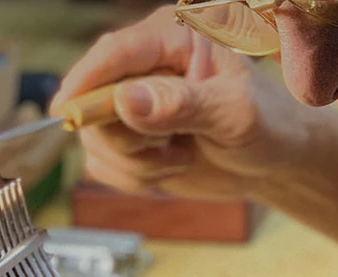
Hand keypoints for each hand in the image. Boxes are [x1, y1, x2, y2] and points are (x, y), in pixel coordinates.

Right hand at [51, 6, 314, 200]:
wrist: (272, 159)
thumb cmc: (266, 124)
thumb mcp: (233, 113)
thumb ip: (181, 104)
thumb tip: (126, 100)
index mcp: (171, 38)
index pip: (114, 53)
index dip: (85, 81)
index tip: (65, 111)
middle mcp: (143, 68)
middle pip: (95, 103)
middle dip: (127, 138)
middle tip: (170, 145)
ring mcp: (129, 106)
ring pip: (96, 141)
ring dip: (135, 163)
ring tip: (178, 154)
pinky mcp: (124, 141)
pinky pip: (101, 167)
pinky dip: (132, 178)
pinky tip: (167, 166)